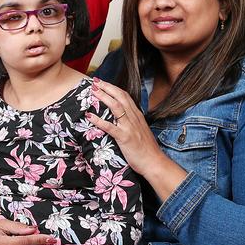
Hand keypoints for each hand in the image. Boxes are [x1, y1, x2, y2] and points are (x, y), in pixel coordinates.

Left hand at [86, 78, 187, 200]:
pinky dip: (99, 120)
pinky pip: (110, 127)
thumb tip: (119, 117)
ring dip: (103, 97)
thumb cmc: (146, 149)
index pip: (125, 96)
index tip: (102, 82)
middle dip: (107, 87)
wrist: (155, 162)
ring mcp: (129, 127)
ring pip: (116, 107)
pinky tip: (90, 116)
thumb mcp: (140, 130)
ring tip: (93, 91)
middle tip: (95, 82)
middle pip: (120, 97)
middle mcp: (133, 118)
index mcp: (137, 115)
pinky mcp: (125, 138)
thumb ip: (131, 122)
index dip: (113, 88)